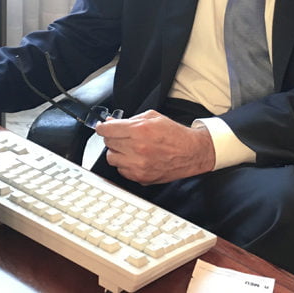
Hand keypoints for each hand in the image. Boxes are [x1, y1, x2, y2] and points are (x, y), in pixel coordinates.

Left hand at [95, 110, 214, 184]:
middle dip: (113, 138)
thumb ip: (130, 119)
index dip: (102, 128)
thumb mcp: (153, 117)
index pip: (108, 130)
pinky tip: (135, 159)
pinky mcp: (141, 177)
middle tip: (122, 136)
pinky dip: (125, 164)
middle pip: (108, 143)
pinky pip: (121, 170)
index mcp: (140, 130)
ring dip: (117, 152)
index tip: (102, 128)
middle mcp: (137, 148)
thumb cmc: (174, 134)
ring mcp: (138, 165)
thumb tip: (111, 123)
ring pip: (112, 158)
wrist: (191, 152)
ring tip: (129, 148)